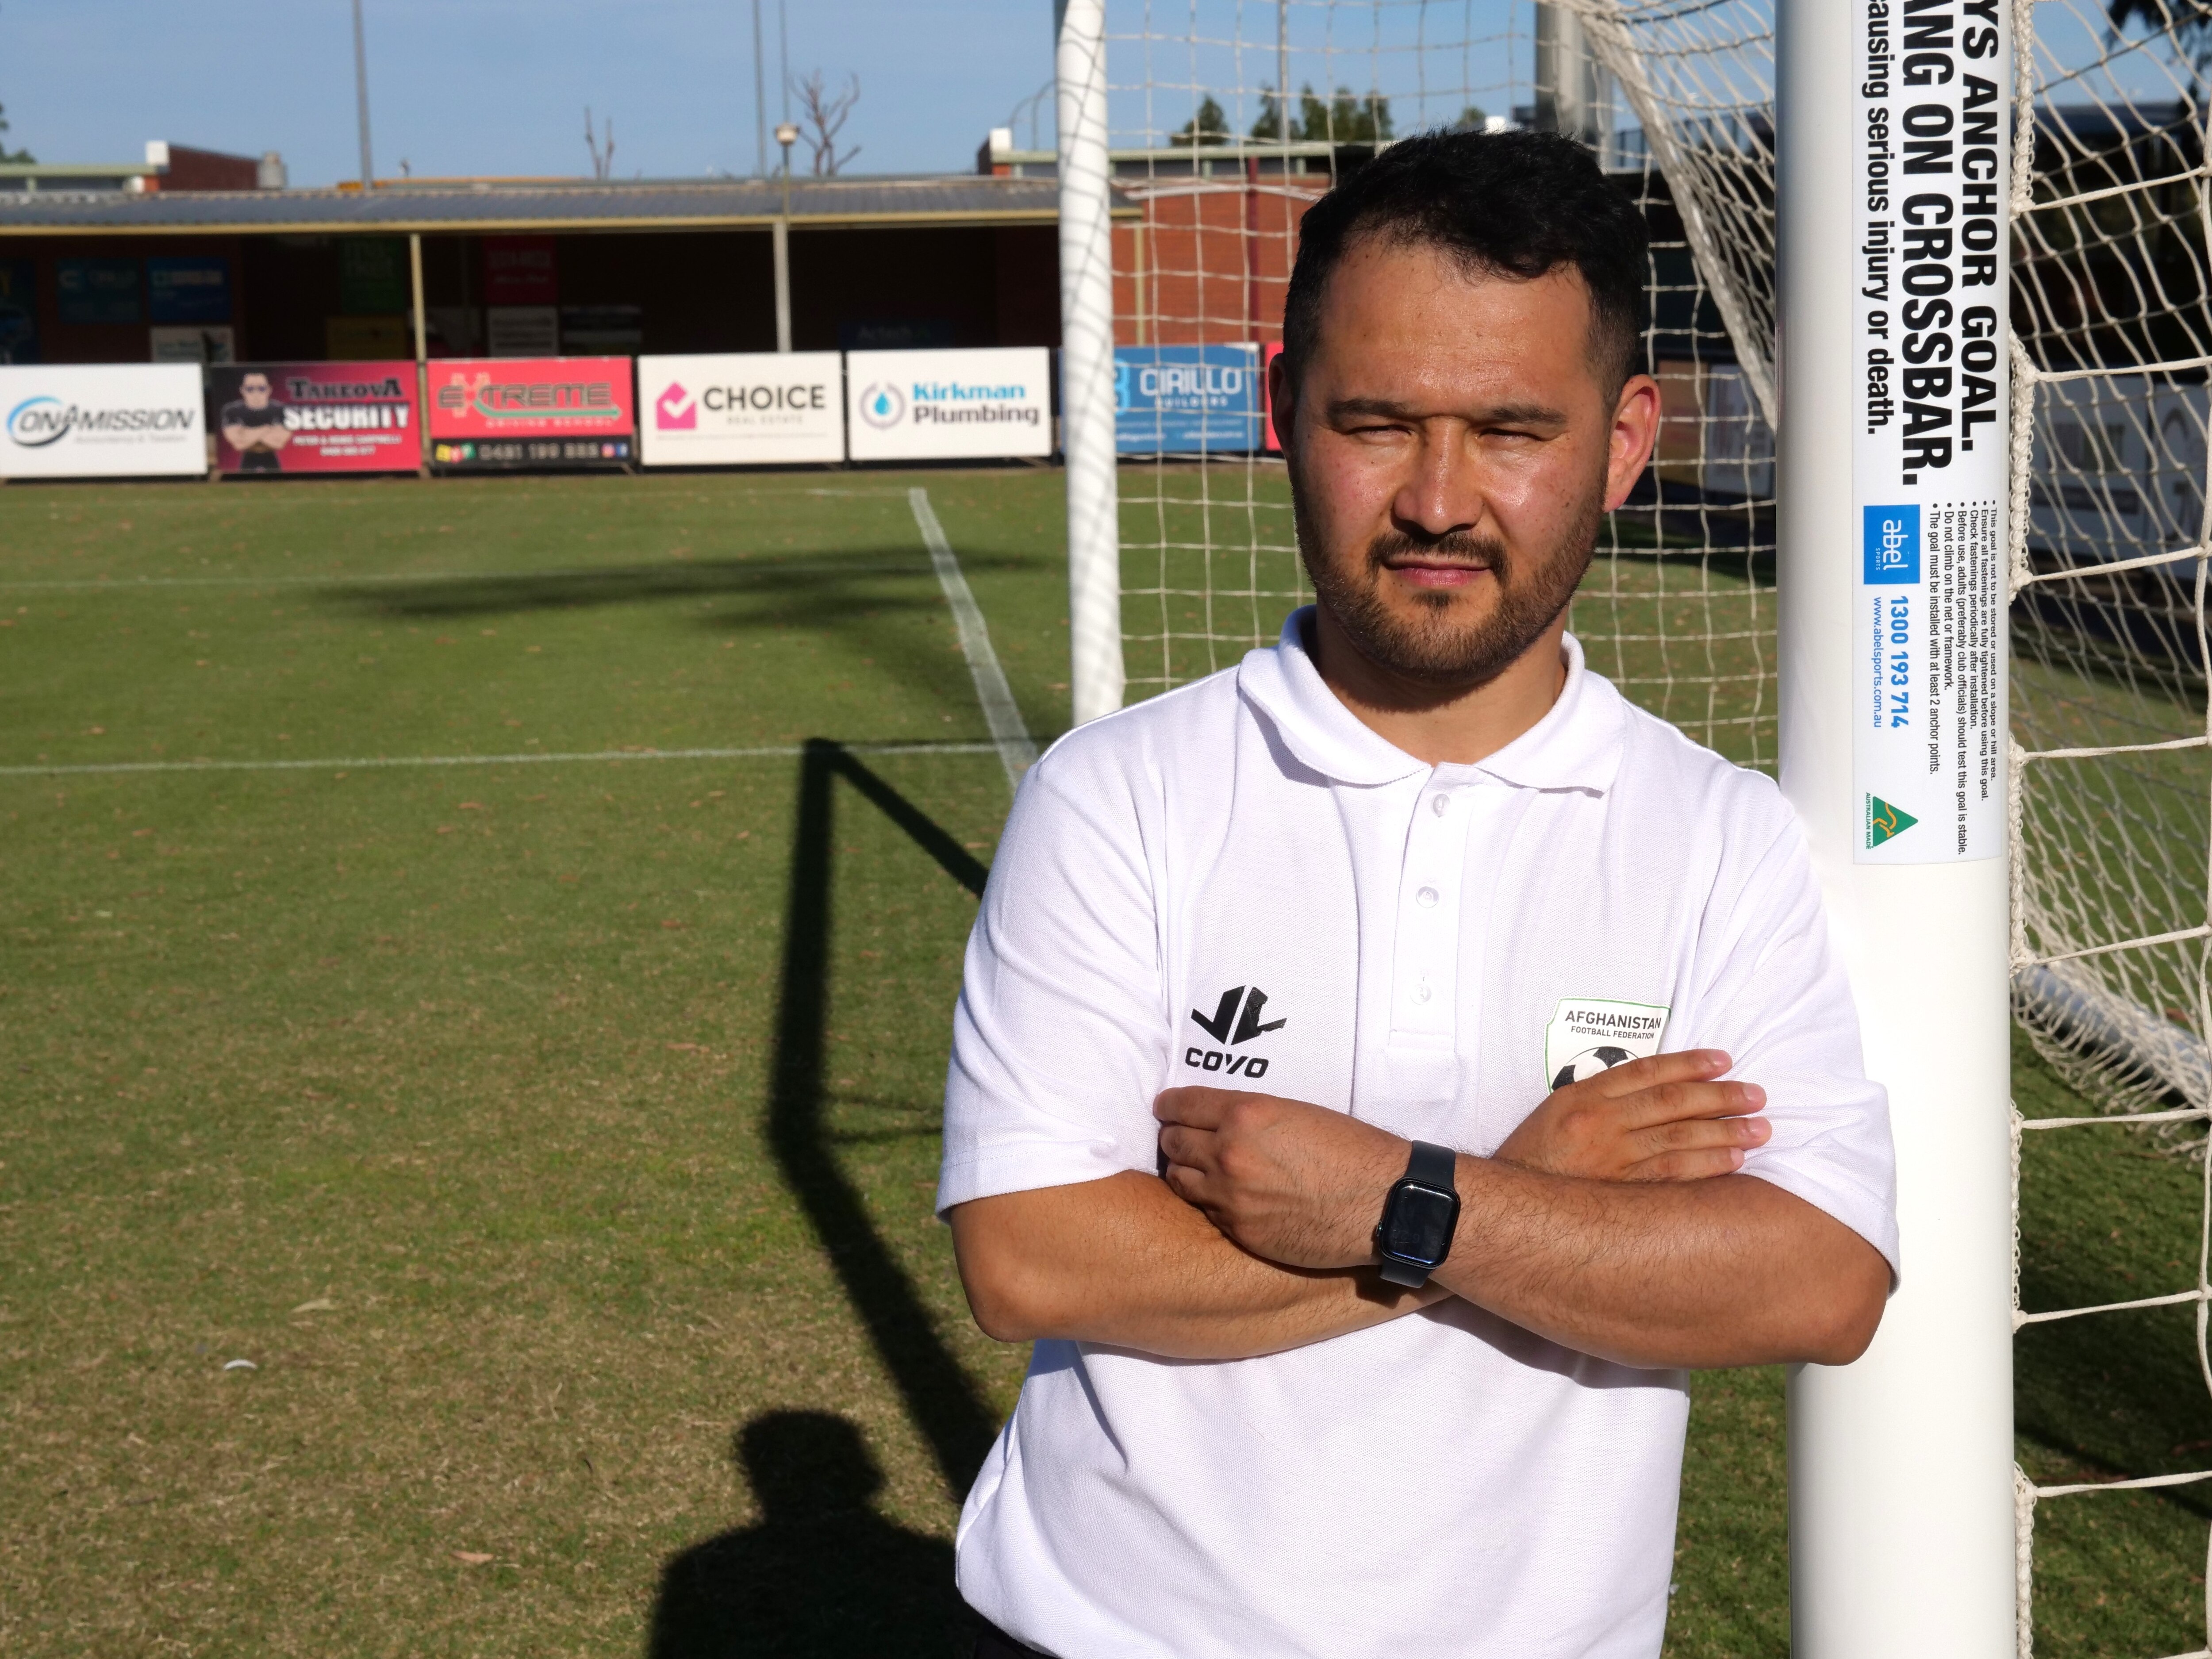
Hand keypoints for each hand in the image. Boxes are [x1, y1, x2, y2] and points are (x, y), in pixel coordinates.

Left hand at [1154, 1087, 1407, 1269]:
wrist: (1384, 1203)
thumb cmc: (1352, 1150)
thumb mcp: (1298, 1112)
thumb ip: (1252, 1116)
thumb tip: (1222, 1120)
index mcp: (1245, 1114)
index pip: (1181, 1105)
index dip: (1169, 1106)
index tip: (1165, 1108)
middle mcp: (1229, 1154)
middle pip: (1173, 1143)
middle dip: (1174, 1138)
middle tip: (1181, 1139)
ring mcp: (1232, 1197)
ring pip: (1181, 1180)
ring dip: (1186, 1172)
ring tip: (1199, 1170)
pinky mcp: (1241, 1231)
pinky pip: (1207, 1212)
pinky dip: (1211, 1203)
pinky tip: (1227, 1198)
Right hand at [1495, 1049, 1767, 1181]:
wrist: (1504, 1207)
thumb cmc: (1534, 1157)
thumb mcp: (1557, 1113)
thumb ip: (1602, 1099)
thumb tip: (1657, 1089)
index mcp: (1583, 1097)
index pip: (1646, 1071)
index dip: (1689, 1063)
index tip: (1723, 1061)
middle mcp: (1600, 1123)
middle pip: (1671, 1102)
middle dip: (1720, 1097)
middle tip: (1757, 1095)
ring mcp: (1611, 1159)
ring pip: (1679, 1138)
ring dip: (1725, 1132)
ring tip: (1760, 1128)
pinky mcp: (1619, 1192)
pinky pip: (1672, 1175)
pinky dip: (1706, 1165)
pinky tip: (1735, 1161)